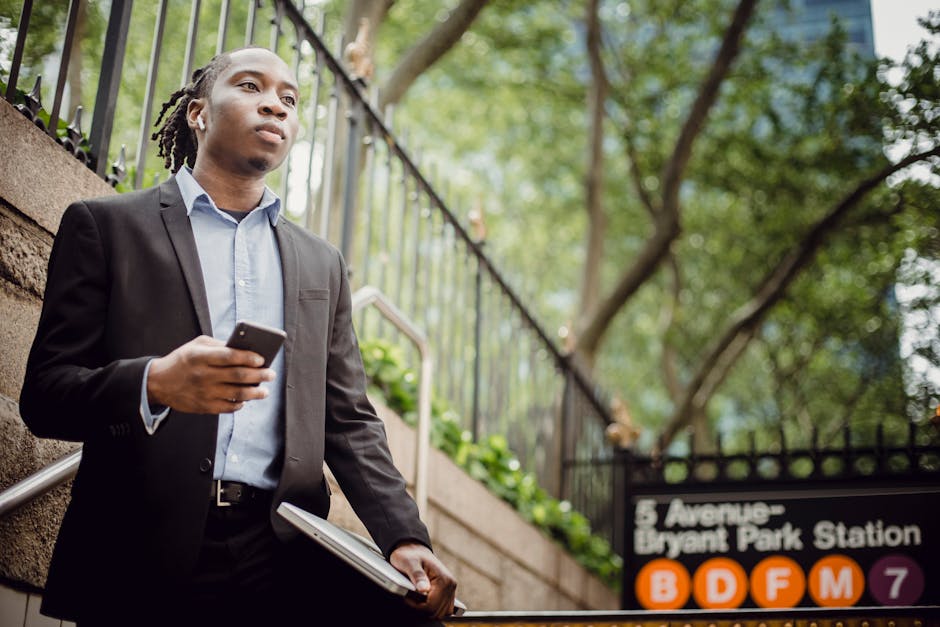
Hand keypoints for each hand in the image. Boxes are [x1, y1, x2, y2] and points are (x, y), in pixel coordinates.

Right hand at [147, 335, 275, 413]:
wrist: (158, 382)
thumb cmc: (182, 360)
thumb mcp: (196, 345)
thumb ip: (219, 345)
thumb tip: (244, 349)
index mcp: (200, 356)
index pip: (230, 356)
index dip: (248, 357)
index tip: (262, 359)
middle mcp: (203, 375)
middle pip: (238, 375)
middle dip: (259, 375)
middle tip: (271, 374)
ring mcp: (204, 392)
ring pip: (237, 394)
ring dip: (255, 393)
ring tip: (264, 391)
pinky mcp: (203, 406)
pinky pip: (228, 407)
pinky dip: (240, 404)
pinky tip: (246, 399)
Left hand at [389, 542, 456, 618]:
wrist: (413, 549)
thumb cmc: (409, 555)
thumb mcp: (409, 563)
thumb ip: (417, 576)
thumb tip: (423, 589)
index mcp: (444, 579)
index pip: (432, 605)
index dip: (417, 606)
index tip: (407, 598)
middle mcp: (450, 585)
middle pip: (438, 613)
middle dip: (422, 609)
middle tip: (410, 598)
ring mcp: (450, 590)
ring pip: (442, 613)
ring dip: (428, 611)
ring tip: (416, 600)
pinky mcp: (447, 592)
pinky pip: (443, 609)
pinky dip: (433, 609)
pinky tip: (423, 602)